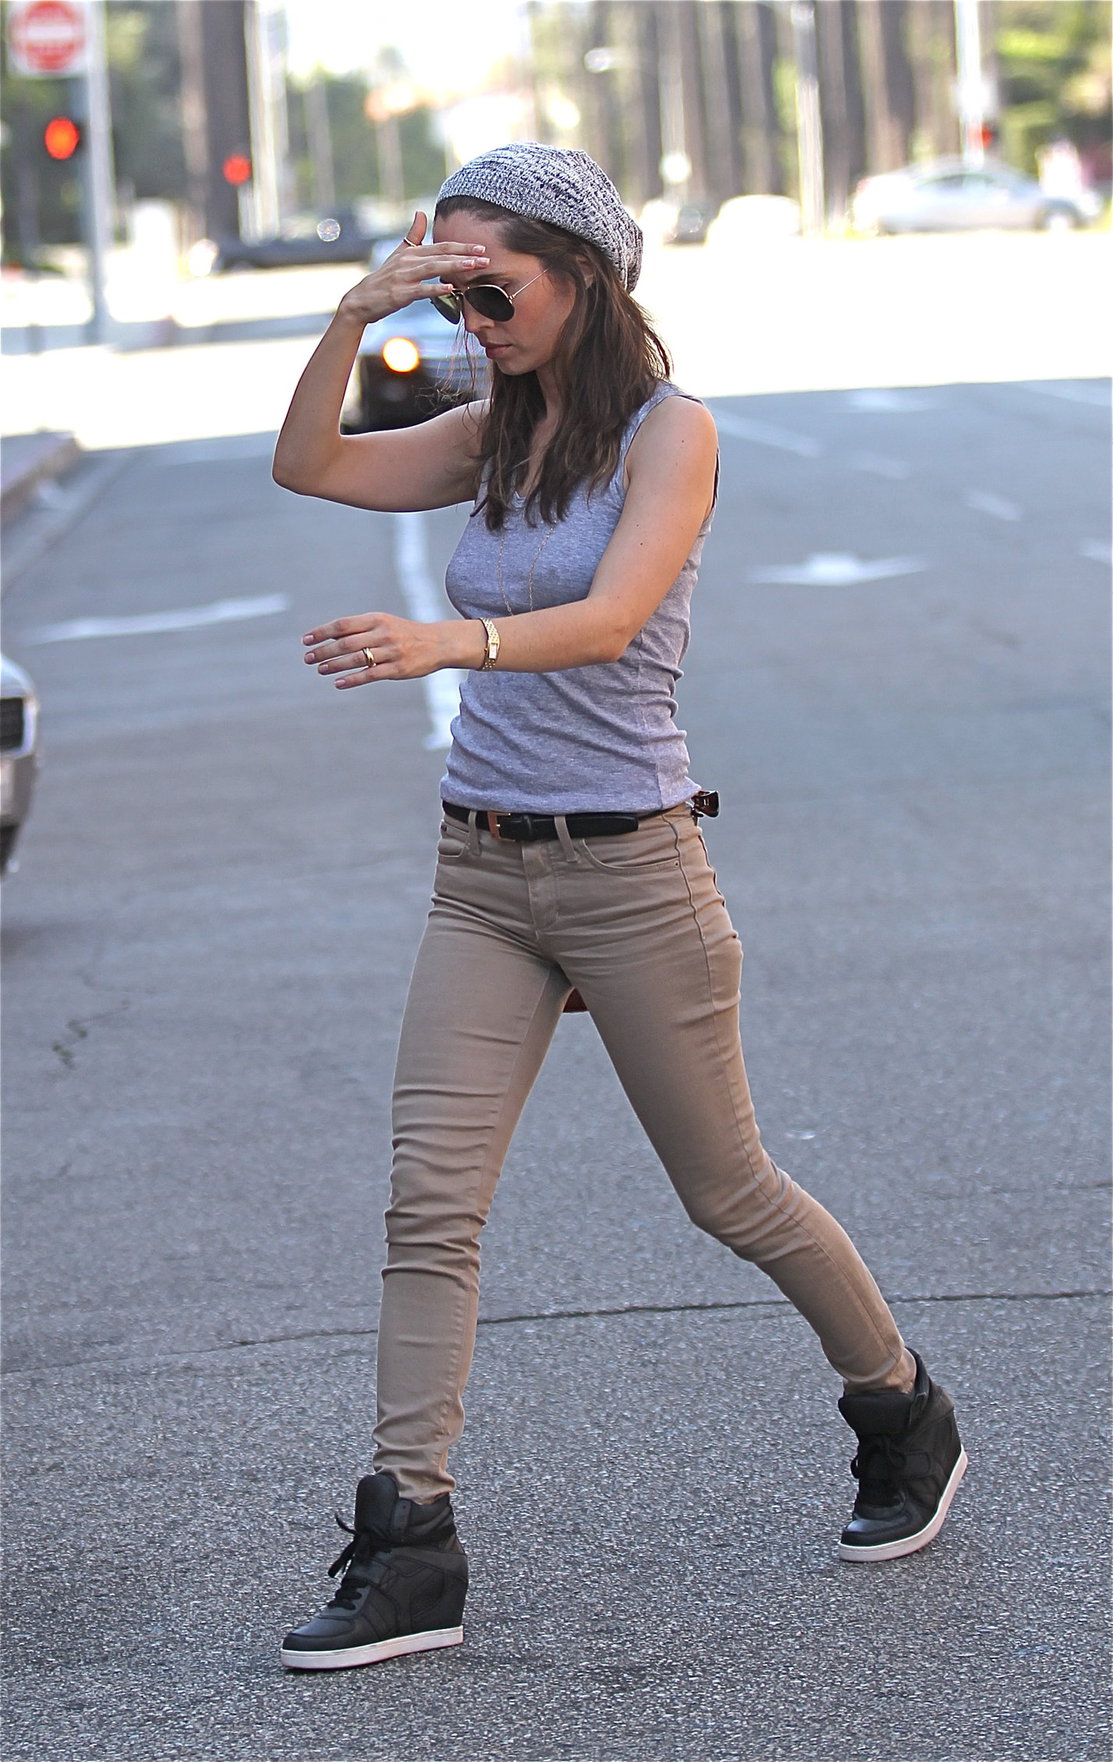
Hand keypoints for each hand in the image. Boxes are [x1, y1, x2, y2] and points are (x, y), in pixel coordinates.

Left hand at [303, 612, 482, 684]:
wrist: (438, 643)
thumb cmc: (404, 633)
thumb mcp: (383, 624)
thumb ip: (359, 629)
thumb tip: (329, 637)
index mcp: (377, 619)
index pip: (342, 625)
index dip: (322, 632)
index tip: (306, 640)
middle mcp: (383, 633)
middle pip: (346, 643)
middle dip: (323, 651)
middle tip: (307, 659)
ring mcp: (391, 652)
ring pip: (356, 659)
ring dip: (334, 665)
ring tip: (320, 669)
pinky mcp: (398, 670)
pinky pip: (371, 675)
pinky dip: (352, 679)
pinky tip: (339, 683)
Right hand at [335, 212, 487, 326]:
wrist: (361, 300)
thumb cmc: (383, 279)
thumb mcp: (398, 254)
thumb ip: (413, 235)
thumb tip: (420, 213)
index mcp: (412, 252)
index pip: (441, 246)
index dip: (462, 246)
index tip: (481, 247)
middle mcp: (408, 261)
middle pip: (441, 255)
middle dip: (465, 255)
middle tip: (486, 256)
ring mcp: (404, 277)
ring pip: (433, 268)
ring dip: (454, 266)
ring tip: (473, 267)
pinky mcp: (400, 293)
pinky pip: (421, 290)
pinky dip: (435, 288)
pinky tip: (450, 289)